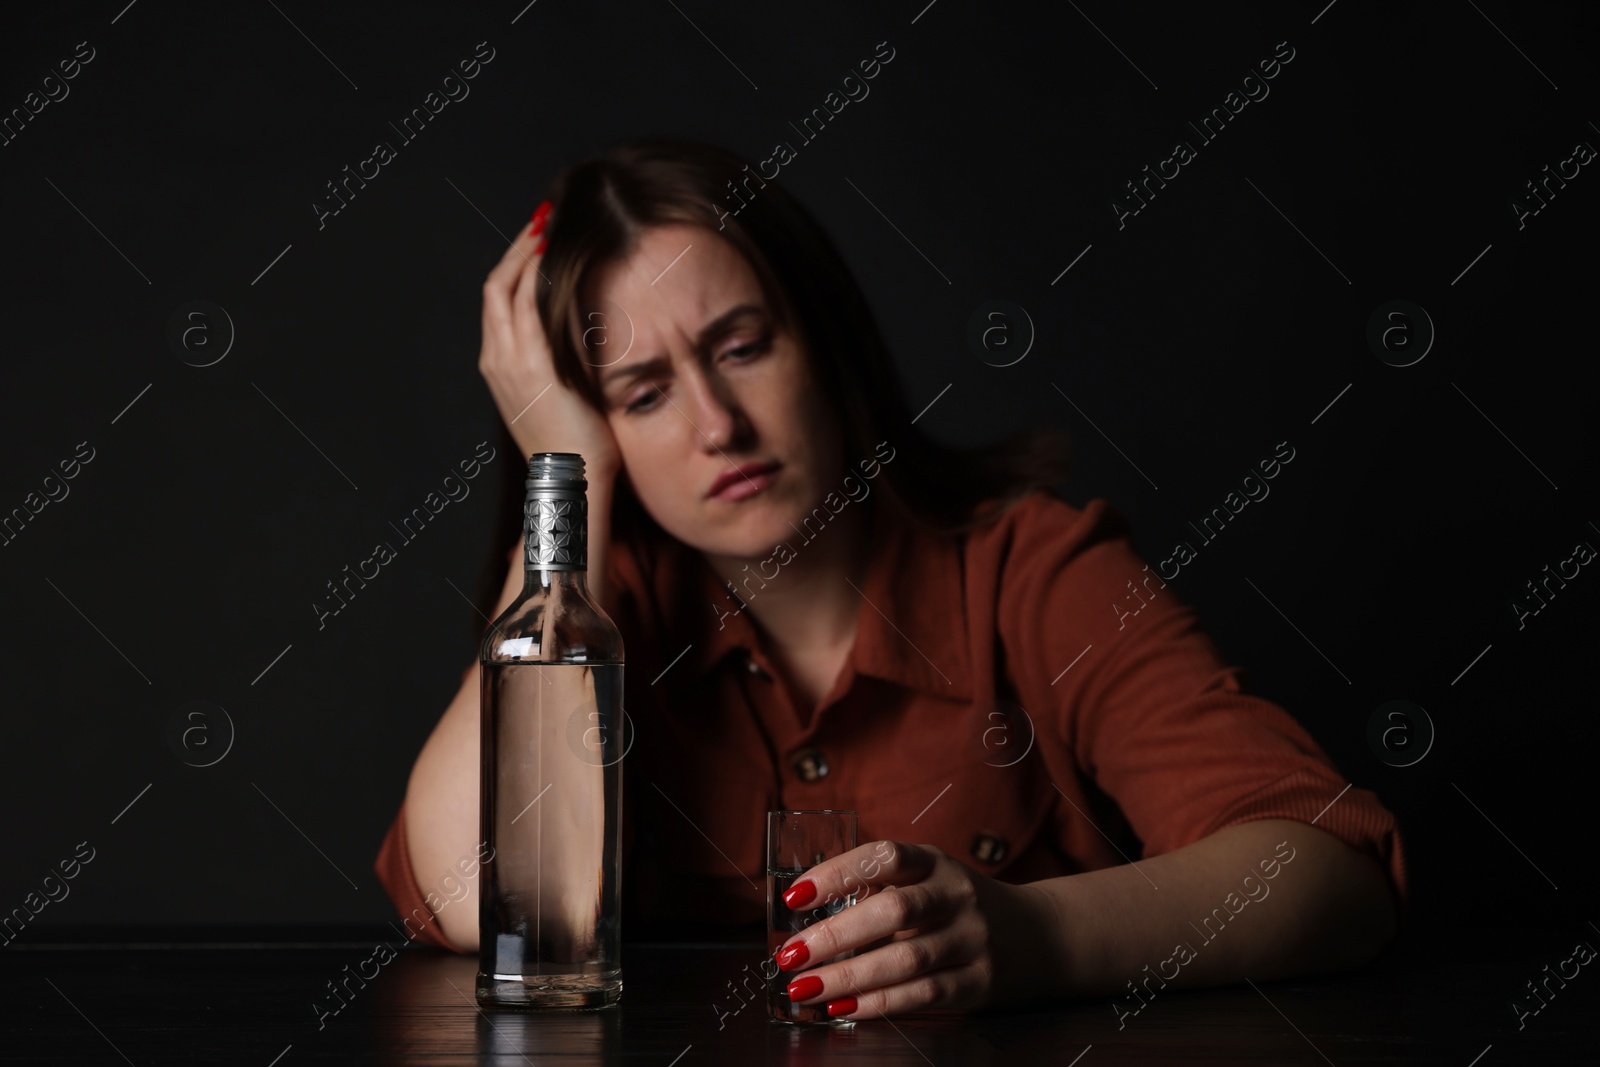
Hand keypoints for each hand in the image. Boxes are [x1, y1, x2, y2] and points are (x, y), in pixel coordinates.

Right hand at [479, 200, 620, 480]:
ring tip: (549, 221)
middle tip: (543, 217)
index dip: (517, 266)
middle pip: (496, 285)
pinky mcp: (530, 362)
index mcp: (501, 367)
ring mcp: (509, 359)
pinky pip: (527, 303)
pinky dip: (536, 272)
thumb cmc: (578, 451)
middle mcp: (496, 358)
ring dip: (527, 249)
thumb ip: (565, 366)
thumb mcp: (564, 400)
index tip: (540, 241)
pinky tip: (555, 249)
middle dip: (518, 247)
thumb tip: (589, 339)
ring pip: (506, 286)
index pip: (500, 302)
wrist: (571, 481)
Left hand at [771, 840, 1056, 1019]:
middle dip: (835, 935)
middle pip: (894, 911)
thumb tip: (805, 918)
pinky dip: (879, 1004)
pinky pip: (923, 995)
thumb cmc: (956, 905)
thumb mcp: (927, 879)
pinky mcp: (979, 981)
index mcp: (935, 862)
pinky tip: (844, 1008)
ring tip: (805, 989)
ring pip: (906, 960)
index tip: (794, 895)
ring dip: (849, 977)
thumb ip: (879, 890)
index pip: (886, 856)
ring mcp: (971, 938)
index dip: (838, 873)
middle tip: (790, 955)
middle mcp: (956, 895)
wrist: (1038, 934)